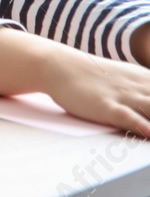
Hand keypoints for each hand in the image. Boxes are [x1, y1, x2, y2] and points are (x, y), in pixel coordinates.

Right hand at [32, 40, 149, 136]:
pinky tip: (148, 133)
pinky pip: (129, 117)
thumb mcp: (126, 76)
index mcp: (146, 79)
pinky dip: (141, 125)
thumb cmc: (90, 75)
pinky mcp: (106, 106)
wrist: (56, 64)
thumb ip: (143, 87)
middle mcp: (140, 87)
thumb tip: (147, 96)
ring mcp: (123, 96)